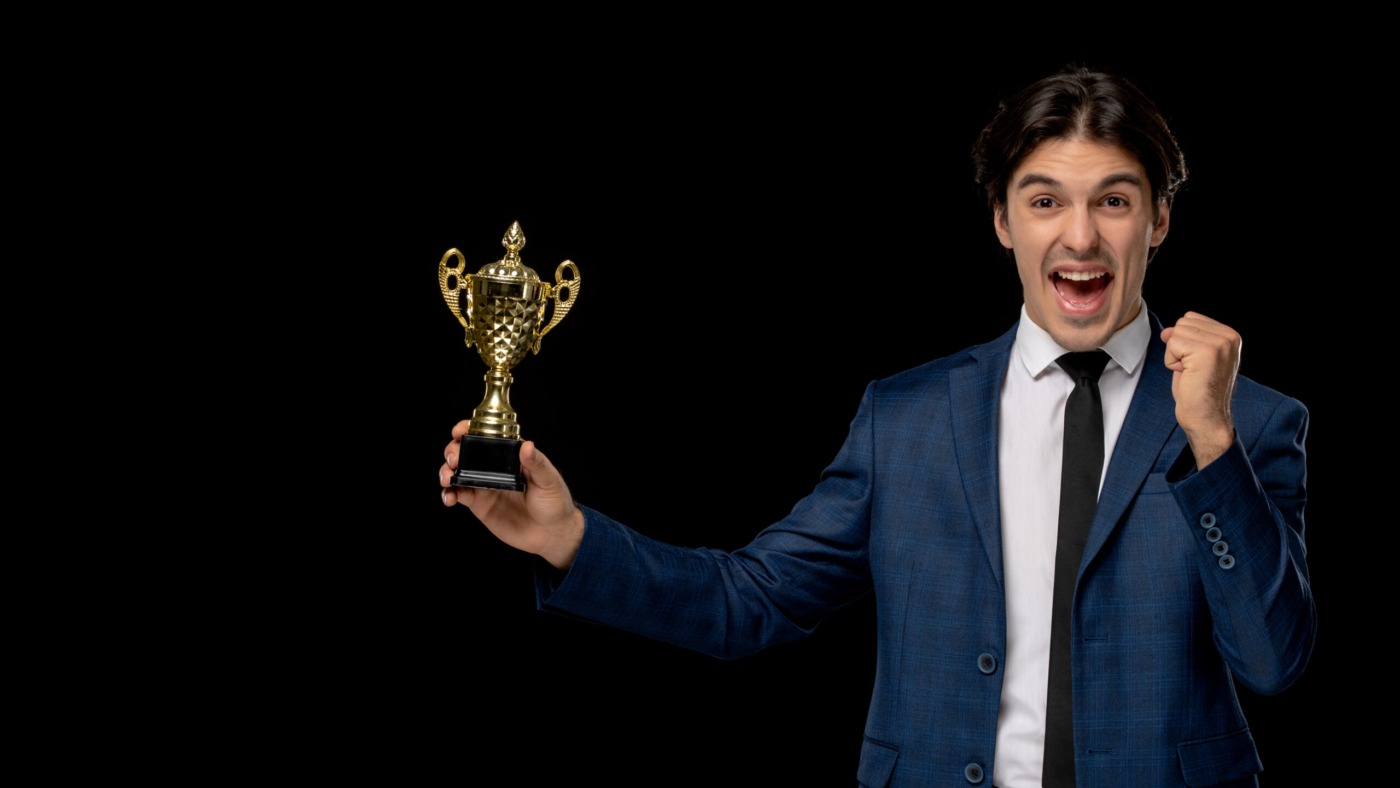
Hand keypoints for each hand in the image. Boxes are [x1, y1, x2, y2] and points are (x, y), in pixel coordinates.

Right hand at [439, 421, 585, 569]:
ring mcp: (485, 485)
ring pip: (457, 472)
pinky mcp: (479, 504)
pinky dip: (448, 494)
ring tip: (447, 478)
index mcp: (511, 455)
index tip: (459, 430)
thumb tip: (527, 445)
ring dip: (446, 471)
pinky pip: (458, 495)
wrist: (552, 534)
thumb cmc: (555, 503)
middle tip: (454, 459)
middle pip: (466, 451)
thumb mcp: (549, 481)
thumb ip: (537, 464)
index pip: (487, 435)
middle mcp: (494, 468)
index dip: (469, 429)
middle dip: (453, 450)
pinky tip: (449, 497)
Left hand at [1161, 312, 1239, 467]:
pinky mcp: (1207, 352)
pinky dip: (1171, 362)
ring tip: (1191, 372)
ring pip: (1176, 333)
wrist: (1206, 417)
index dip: (1183, 341)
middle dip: (1178, 347)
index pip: (1190, 318)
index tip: (1196, 362)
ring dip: (1174, 355)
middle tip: (1193, 369)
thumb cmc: (1197, 390)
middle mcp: (1229, 336)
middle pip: (1182, 323)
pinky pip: (1172, 344)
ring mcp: (1220, 343)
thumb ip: (1184, 338)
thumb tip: (1167, 331)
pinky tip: (1187, 375)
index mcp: (1230, 335)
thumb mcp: (1192, 357)